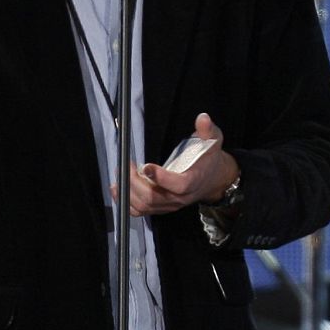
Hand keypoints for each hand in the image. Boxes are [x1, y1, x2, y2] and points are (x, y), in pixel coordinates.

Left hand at [113, 113, 237, 217]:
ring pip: (145, 205)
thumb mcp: (212, 142)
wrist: (211, 179)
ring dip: (128, 191)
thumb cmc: (208, 159)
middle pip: (154, 197)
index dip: (162, 178)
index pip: (179, 185)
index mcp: (194, 181)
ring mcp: (169, 205)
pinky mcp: (161, 208)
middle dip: (136, 182)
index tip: (146, 166)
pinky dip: (126, 202)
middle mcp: (181, 198)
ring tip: (121, 173)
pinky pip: (141, 211)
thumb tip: (202, 118)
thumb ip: (207, 130)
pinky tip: (118, 188)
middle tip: (127, 165)